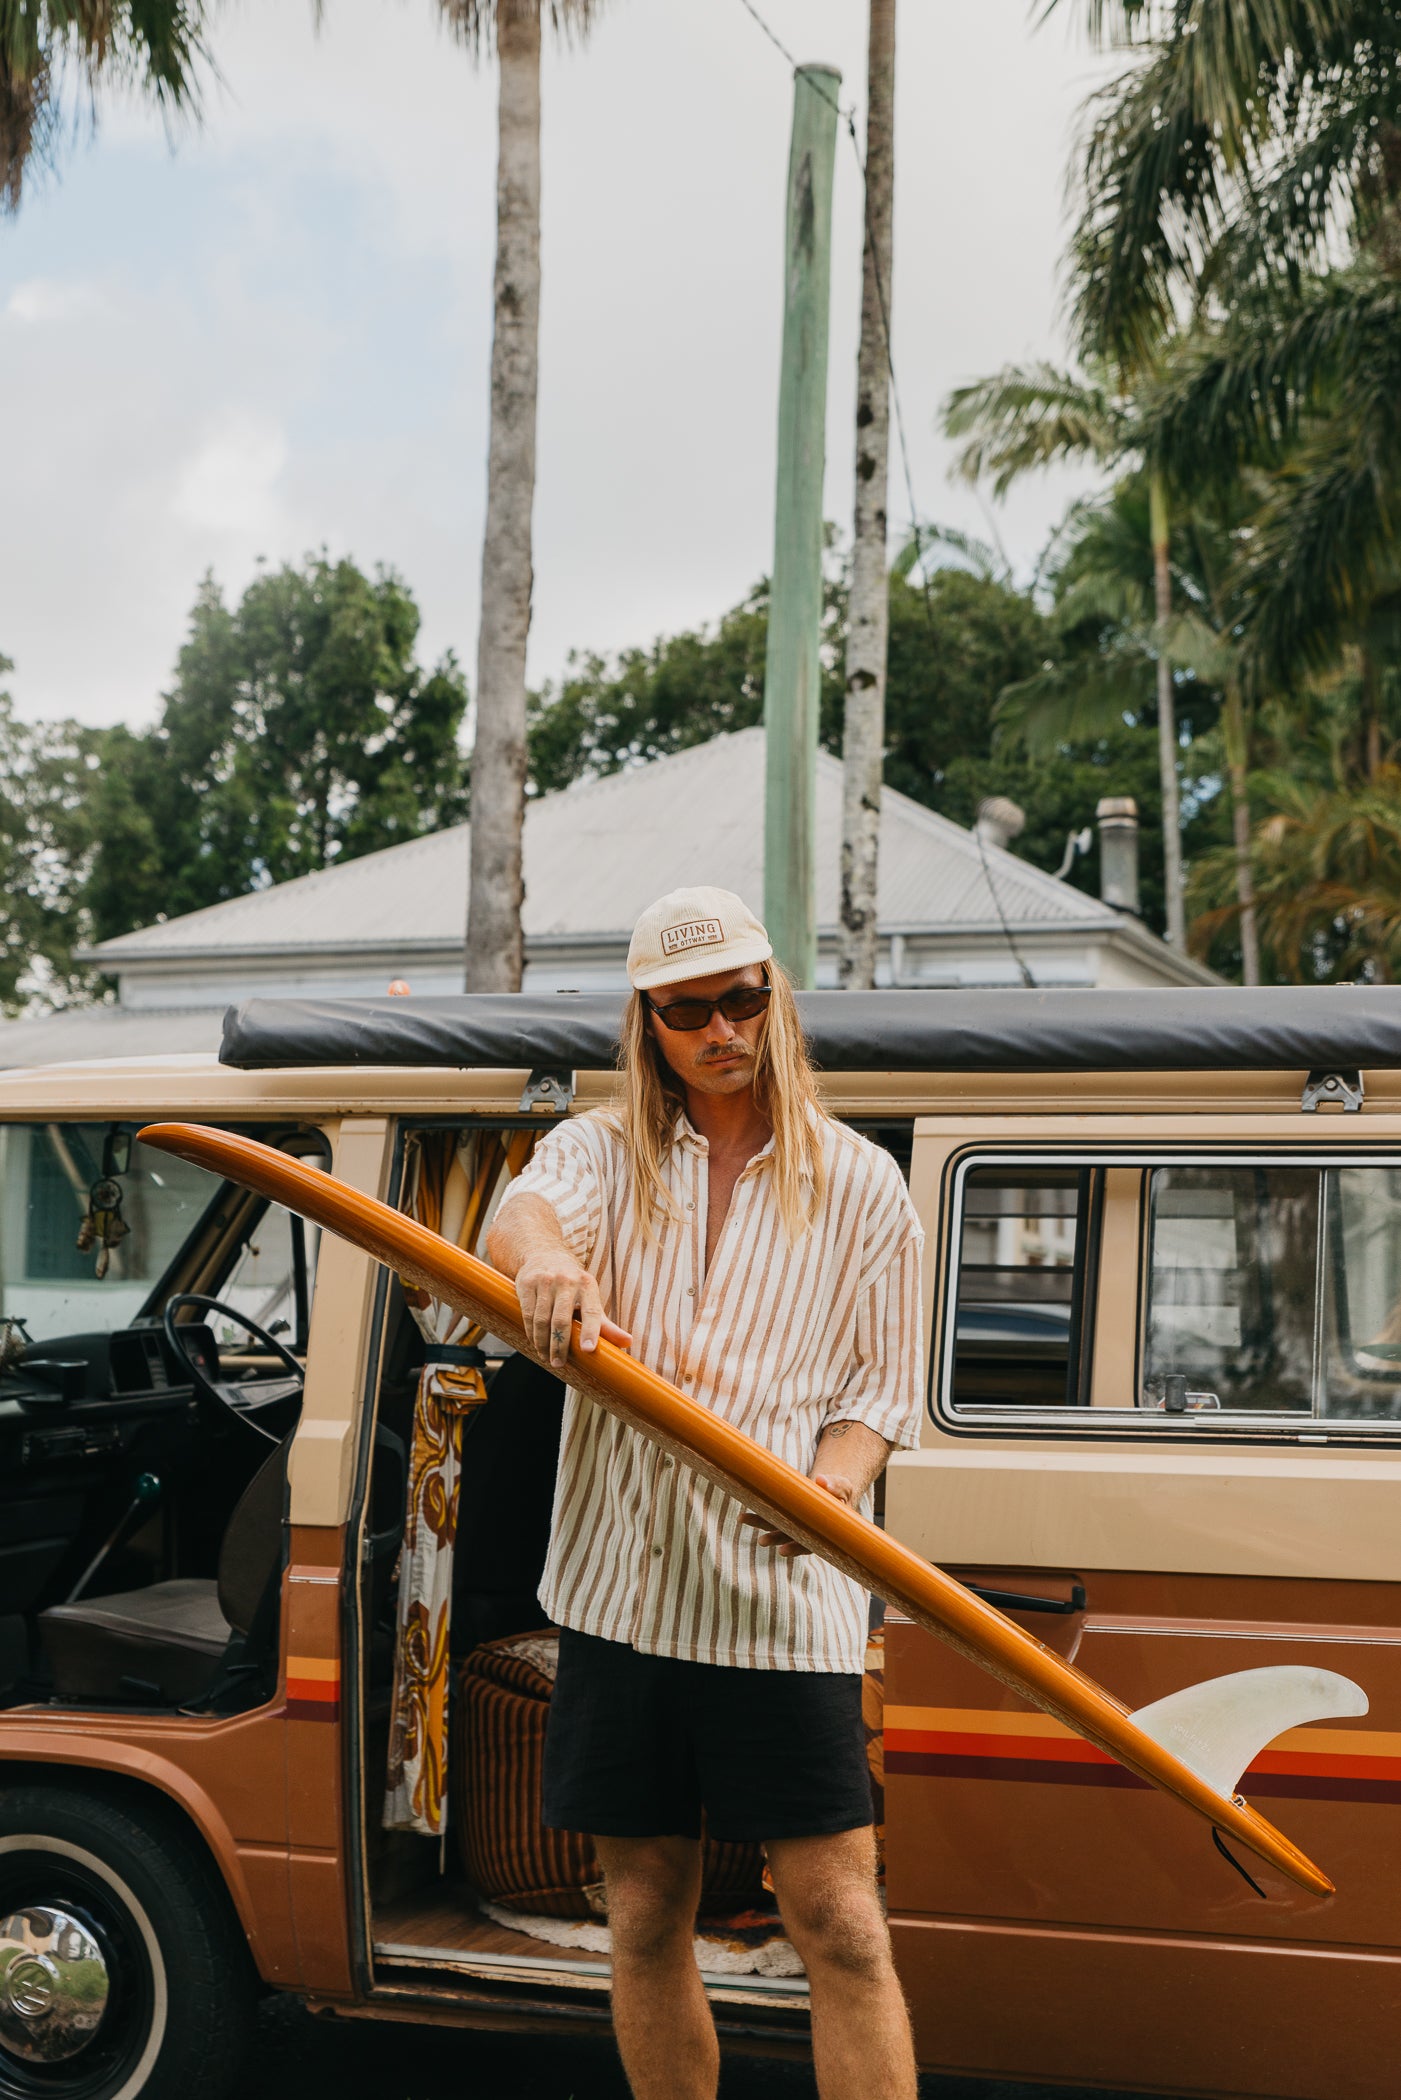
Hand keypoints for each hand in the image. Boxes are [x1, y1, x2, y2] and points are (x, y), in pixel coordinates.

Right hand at [514, 1251, 632, 1371]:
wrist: (544, 1255)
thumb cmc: (572, 1284)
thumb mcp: (590, 1298)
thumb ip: (606, 1324)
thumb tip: (628, 1342)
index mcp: (588, 1285)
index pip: (591, 1311)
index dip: (591, 1331)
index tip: (588, 1350)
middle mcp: (567, 1281)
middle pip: (562, 1320)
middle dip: (560, 1345)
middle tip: (558, 1363)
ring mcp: (546, 1281)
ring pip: (542, 1320)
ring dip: (543, 1343)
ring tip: (546, 1357)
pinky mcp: (527, 1283)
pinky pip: (528, 1314)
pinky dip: (531, 1332)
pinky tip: (535, 1343)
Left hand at [742, 1472, 855, 1556]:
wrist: (834, 1490)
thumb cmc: (841, 1492)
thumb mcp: (843, 1487)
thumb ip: (835, 1485)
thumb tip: (821, 1480)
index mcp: (822, 1531)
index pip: (808, 1544)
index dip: (796, 1548)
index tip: (783, 1550)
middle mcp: (805, 1531)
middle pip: (788, 1537)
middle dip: (774, 1538)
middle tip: (762, 1541)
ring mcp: (794, 1523)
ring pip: (775, 1526)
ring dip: (760, 1523)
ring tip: (743, 1518)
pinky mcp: (786, 1514)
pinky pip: (771, 1515)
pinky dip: (759, 1514)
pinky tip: (744, 1514)